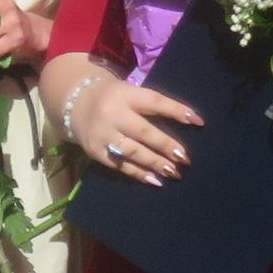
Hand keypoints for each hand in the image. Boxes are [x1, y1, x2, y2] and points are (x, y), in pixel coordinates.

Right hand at [81, 76, 204, 183]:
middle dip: (165, 145)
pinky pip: (120, 164)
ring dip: (154, 163)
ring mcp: (102, 134)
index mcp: (125, 94)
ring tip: (173, 172)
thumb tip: (188, 122)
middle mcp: (113, 113)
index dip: (177, 111)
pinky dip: (138, 173)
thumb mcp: (130, 93)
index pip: (154, 102)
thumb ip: (152, 106)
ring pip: (132, 151)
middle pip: (143, 131)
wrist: (74, 103)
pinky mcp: (95, 151)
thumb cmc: (114, 99)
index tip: (199, 122)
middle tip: (184, 158)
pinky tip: (155, 180)